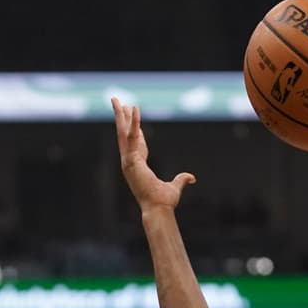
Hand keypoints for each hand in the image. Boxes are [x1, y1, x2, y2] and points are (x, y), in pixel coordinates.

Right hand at [112, 97, 194, 212]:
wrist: (158, 209)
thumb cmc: (164, 202)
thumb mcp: (175, 187)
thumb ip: (182, 180)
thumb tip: (192, 178)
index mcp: (137, 165)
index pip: (134, 142)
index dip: (133, 127)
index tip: (131, 113)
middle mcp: (129, 161)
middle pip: (123, 134)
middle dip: (120, 116)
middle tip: (115, 100)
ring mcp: (127, 161)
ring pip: (122, 132)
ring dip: (119, 115)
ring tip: (115, 98)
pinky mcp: (130, 161)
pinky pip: (132, 137)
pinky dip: (133, 123)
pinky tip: (134, 109)